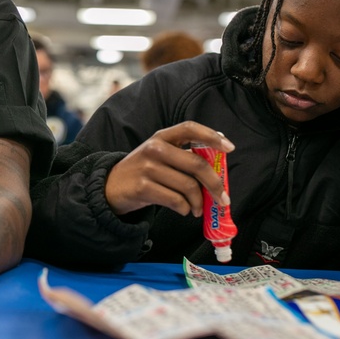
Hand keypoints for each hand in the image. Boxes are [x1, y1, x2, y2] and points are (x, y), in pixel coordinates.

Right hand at [105, 121, 234, 216]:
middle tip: (223, 199)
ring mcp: (148, 167)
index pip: (190, 128)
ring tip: (198, 209)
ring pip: (188, 186)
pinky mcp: (143, 187)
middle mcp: (155, 148)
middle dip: (215, 184)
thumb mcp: (159, 156)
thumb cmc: (143, 172)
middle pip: (196, 164)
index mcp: (162, 136)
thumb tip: (218, 167)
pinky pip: (176, 201)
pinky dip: (185, 209)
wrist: (110, 187)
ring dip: (199, 202)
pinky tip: (184, 210)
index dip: (212, 136)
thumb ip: (183, 156)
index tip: (229, 148)